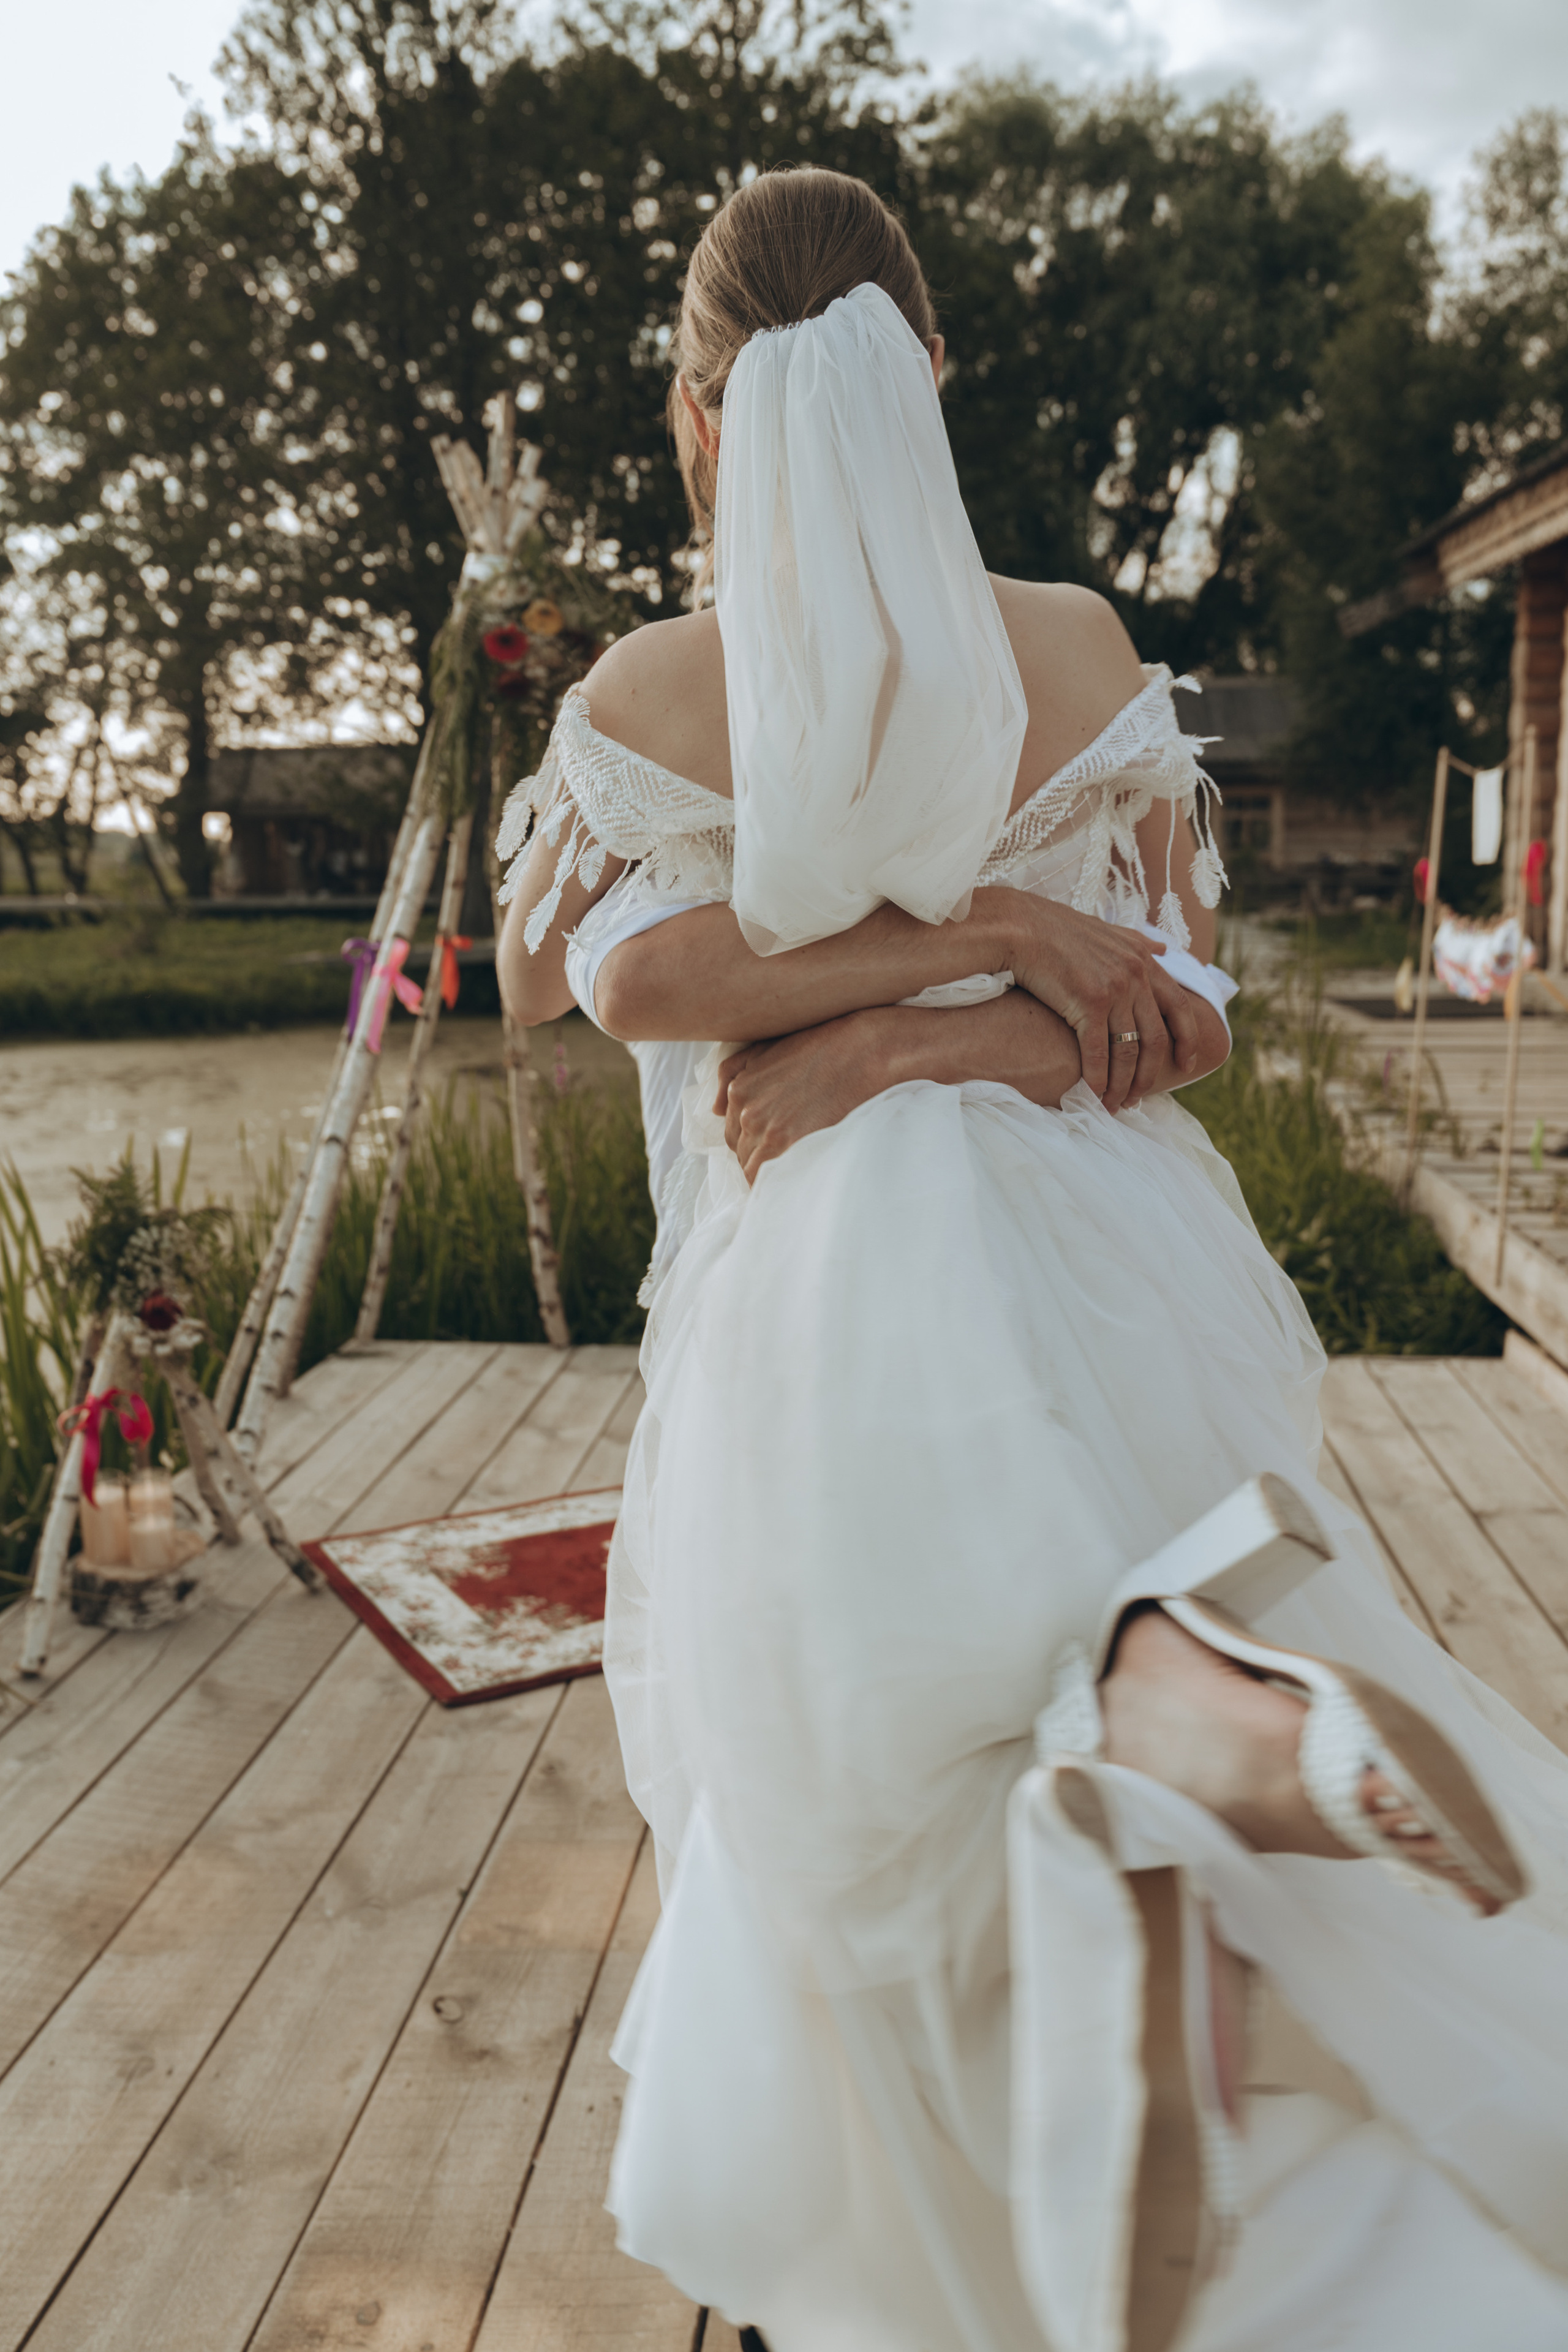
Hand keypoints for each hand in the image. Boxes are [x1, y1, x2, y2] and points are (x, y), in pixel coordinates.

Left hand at [715, 1011, 891, 1183]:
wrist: (868, 1051)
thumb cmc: (825, 1046)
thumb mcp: (769, 1049)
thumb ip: (733, 1071)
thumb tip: (712, 1109)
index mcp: (740, 1090)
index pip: (733, 1133)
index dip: (753, 1142)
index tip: (775, 1144)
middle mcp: (747, 1113)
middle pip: (742, 1153)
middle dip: (760, 1157)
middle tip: (788, 1157)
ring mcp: (766, 1131)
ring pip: (753, 1169)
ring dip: (770, 1173)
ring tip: (794, 1169)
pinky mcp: (789, 1146)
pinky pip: (768, 1180)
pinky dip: (777, 1185)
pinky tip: (794, 1182)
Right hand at [998, 891, 1200, 1111]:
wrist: (1021, 927)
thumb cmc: (1057, 930)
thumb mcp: (1109, 930)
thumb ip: (1138, 942)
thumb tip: (1164, 950)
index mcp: (1145, 961)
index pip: (1180, 1008)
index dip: (1187, 1040)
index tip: (1186, 1064)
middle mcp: (1136, 976)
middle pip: (1155, 1039)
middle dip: (1149, 1075)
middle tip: (1137, 1097)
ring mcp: (1115, 990)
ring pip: (1128, 1052)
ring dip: (1122, 1085)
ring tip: (1113, 1104)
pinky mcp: (1088, 1003)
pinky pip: (1098, 1053)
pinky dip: (1097, 1079)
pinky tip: (1092, 1094)